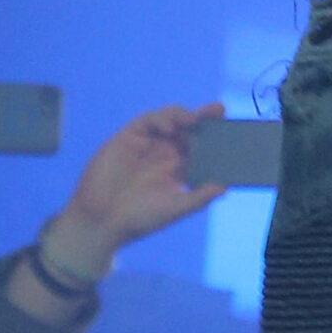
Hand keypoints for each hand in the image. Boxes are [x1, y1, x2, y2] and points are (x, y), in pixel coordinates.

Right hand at [42, 104, 226, 277]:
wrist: (101, 222)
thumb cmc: (138, 220)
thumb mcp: (173, 209)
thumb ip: (198, 198)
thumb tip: (226, 187)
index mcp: (177, 168)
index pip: (201, 146)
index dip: (214, 135)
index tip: (230, 127)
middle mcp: (164, 152)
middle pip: (189, 128)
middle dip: (204, 118)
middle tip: (219, 110)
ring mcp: (147, 143)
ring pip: (171, 119)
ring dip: (184, 116)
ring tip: (193, 120)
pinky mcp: (129, 136)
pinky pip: (149, 120)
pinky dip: (161, 118)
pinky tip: (170, 126)